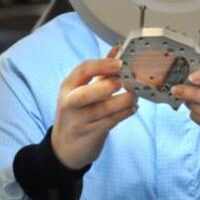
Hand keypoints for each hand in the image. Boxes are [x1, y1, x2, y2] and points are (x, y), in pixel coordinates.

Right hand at [51, 49, 136, 169]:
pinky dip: (125, 113)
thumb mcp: (81, 90)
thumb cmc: (77, 113)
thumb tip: (116, 50)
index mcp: (68, 87)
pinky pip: (111, 122)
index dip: (102, 65)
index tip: (120, 63)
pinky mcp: (90, 134)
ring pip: (104, 110)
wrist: (65, 148)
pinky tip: (133, 108)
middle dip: (107, 86)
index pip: (82, 70)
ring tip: (134, 96)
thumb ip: (100, 72)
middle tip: (123, 82)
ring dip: (124, 101)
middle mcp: (70, 103)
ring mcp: (79, 121)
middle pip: (86, 94)